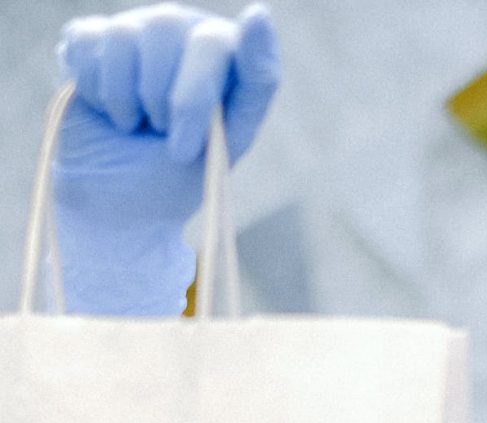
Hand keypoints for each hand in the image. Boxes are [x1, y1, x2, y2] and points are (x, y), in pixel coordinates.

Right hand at [52, 3, 279, 313]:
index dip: (246, 43)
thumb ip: (252, 88)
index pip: (238, 41)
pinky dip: (98, 92)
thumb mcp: (226, 143)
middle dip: (174, 100)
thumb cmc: (178, 175)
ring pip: (127, 36)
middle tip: (174, 144)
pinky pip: (89, 46)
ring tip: (140, 127)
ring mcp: (137, 31)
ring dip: (131, 100)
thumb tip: (259, 11)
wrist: (119, 201)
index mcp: (229, 58)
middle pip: (172, 30)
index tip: (255, 23)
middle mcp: (186, 33)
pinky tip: (111, 112)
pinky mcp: (92, 39)